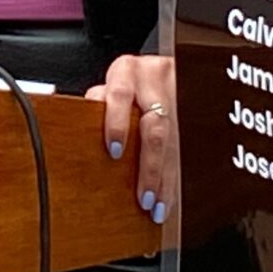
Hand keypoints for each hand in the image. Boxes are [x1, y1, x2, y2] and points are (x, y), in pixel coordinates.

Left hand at [89, 53, 175, 224]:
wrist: (161, 65)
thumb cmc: (127, 81)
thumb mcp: (108, 85)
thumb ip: (97, 105)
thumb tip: (80, 137)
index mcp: (126, 72)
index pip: (119, 95)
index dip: (116, 124)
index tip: (114, 152)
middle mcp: (155, 79)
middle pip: (155, 127)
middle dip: (150, 166)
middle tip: (144, 197)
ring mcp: (178, 92)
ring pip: (175, 142)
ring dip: (167, 178)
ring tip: (159, 206)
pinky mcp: (193, 107)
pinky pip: (188, 147)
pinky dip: (178, 176)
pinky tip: (173, 196)